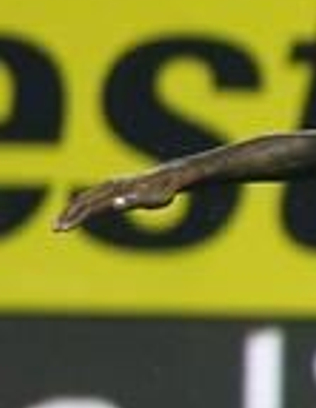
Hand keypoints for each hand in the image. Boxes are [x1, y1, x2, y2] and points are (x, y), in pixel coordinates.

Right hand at [54, 170, 180, 232]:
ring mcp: (110, 186)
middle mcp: (109, 187)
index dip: (75, 219)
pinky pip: (91, 196)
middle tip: (55, 229)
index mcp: (115, 191)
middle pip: (81, 201)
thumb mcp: (152, 200)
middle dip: (67, 215)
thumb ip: (133, 201)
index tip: (63, 230)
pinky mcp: (113, 187)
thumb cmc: (162, 192)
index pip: (89, 207)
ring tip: (61, 224)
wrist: (169, 177)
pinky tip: (77, 213)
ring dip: (70, 210)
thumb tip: (115, 203)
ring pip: (84, 198)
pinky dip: (80, 205)